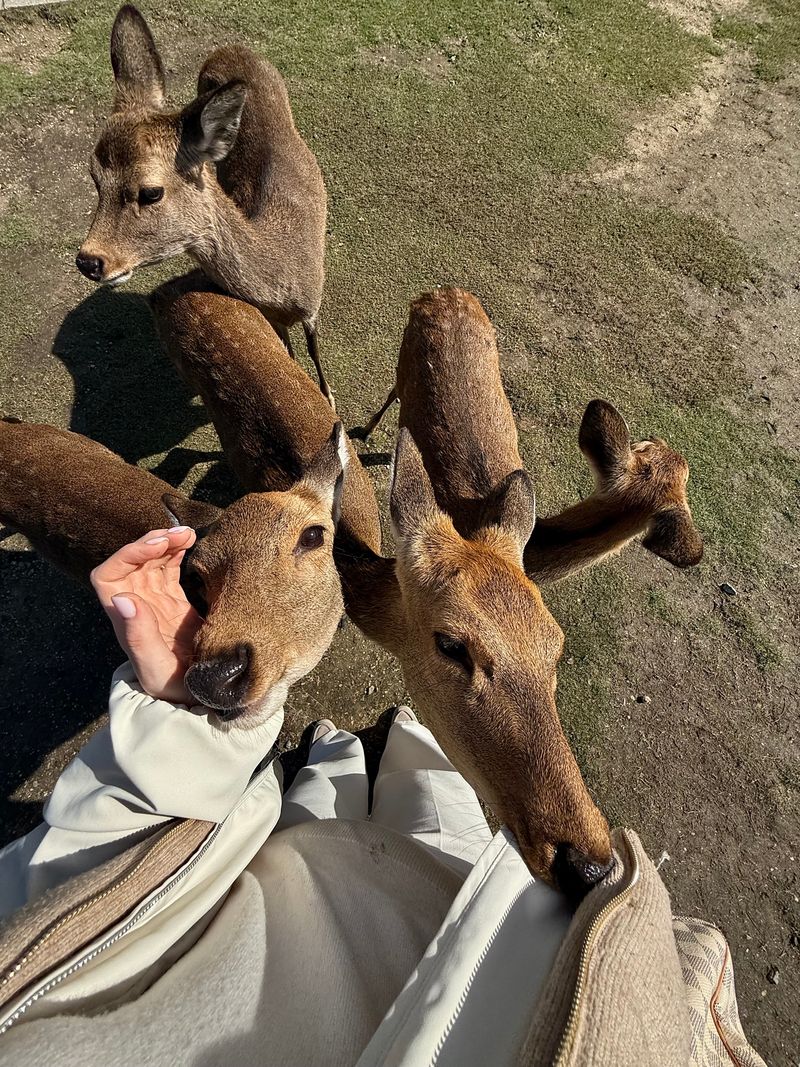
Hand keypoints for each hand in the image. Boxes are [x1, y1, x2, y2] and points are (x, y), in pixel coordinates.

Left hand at [91, 527, 202, 703]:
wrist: (195, 697)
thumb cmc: (173, 687)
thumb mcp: (156, 667)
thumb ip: (140, 635)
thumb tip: (123, 598)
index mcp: (125, 619)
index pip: (107, 576)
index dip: (127, 555)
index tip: (156, 547)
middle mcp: (135, 605)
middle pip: (130, 561)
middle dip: (151, 542)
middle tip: (179, 534)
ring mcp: (153, 601)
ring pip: (150, 561)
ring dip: (165, 542)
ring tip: (187, 534)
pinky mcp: (172, 601)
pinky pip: (168, 568)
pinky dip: (177, 551)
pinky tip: (190, 542)